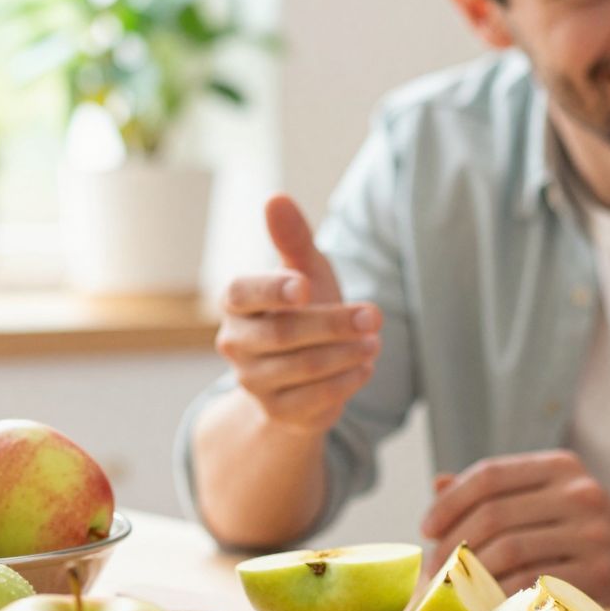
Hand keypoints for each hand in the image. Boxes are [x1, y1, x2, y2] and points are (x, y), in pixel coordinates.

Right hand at [215, 195, 381, 434]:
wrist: (305, 375)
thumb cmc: (304, 308)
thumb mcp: (305, 270)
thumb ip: (292, 238)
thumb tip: (275, 198)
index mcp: (236, 302)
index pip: (243, 293)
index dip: (272, 290)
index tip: (305, 286)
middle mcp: (235, 343)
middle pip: (282, 333)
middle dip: (333, 323)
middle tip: (373, 314)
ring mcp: (252, 382)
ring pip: (303, 367)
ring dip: (346, 352)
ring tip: (374, 341)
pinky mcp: (278, 412)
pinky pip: (316, 398)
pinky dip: (347, 380)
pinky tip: (365, 366)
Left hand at [420, 450, 609, 602]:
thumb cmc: (589, 531)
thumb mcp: (552, 497)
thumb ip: (501, 490)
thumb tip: (438, 484)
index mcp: (561, 466)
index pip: (489, 475)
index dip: (449, 502)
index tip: (427, 528)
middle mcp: (580, 493)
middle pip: (493, 515)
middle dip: (452, 545)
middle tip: (435, 569)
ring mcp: (593, 533)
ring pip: (508, 551)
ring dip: (469, 574)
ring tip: (454, 588)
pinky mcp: (600, 573)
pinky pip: (531, 584)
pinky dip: (498, 596)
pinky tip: (485, 604)